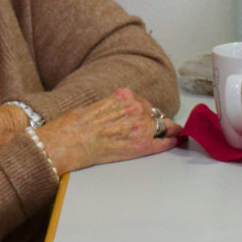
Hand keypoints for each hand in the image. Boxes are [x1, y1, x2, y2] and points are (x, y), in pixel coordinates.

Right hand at [37, 88, 180, 176]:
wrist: (66, 144)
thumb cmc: (73, 127)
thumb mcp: (94, 106)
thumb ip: (113, 108)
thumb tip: (119, 114)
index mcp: (123, 96)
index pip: (143, 103)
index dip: (146, 112)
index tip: (148, 116)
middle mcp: (135, 108)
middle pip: (155, 114)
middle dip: (155, 121)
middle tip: (155, 128)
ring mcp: (140, 126)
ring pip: (164, 126)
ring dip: (164, 131)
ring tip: (169, 135)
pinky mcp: (141, 145)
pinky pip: (163, 143)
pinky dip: (170, 142)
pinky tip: (174, 142)